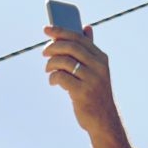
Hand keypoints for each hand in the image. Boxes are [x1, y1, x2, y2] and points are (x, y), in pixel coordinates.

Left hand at [43, 25, 140, 147]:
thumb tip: (86, 26)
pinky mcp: (82, 92)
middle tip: (43, 53)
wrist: (103, 121)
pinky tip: (53, 82)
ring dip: (50, 64)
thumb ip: (90, 49)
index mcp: (101, 58)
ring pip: (64, 62)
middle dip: (52, 47)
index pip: (78, 38)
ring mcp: (92, 79)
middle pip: (70, 47)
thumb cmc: (95, 93)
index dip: (60, 31)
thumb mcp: (96, 70)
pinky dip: (53, 78)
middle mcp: (99, 66)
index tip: (46, 29)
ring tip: (47, 70)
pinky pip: (61, 77)